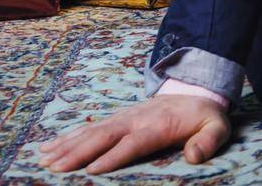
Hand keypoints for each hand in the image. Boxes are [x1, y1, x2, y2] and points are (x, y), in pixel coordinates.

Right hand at [37, 94, 229, 173]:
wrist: (194, 91)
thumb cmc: (203, 116)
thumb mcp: (217, 126)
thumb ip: (208, 140)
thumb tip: (194, 157)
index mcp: (158, 125)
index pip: (134, 142)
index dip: (114, 156)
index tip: (92, 169)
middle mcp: (135, 119)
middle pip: (104, 136)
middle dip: (79, 152)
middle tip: (56, 168)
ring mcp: (122, 118)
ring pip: (90, 131)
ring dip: (67, 146)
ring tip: (44, 160)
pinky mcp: (115, 119)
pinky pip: (87, 128)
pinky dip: (66, 137)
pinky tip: (47, 147)